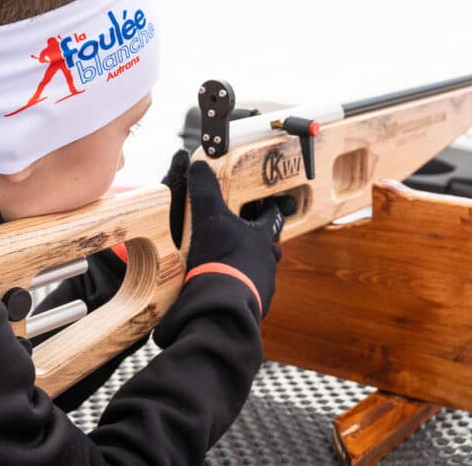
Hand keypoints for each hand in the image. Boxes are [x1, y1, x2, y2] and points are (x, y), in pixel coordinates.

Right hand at [162, 150, 293, 316]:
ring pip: (262, 273)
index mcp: (260, 238)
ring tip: (234, 267)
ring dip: (251, 268)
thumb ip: (204, 189)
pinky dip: (240, 290)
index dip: (270, 210)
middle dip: (260, 244)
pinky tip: (226, 290)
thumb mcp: (208, 218)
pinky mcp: (252, 308)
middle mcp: (267, 262)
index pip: (272, 219)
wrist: (220, 307)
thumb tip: (199, 164)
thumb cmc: (219, 260)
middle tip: (249, 240)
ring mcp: (262, 287)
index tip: (269, 205)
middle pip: (269, 249)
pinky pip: (250, 295)